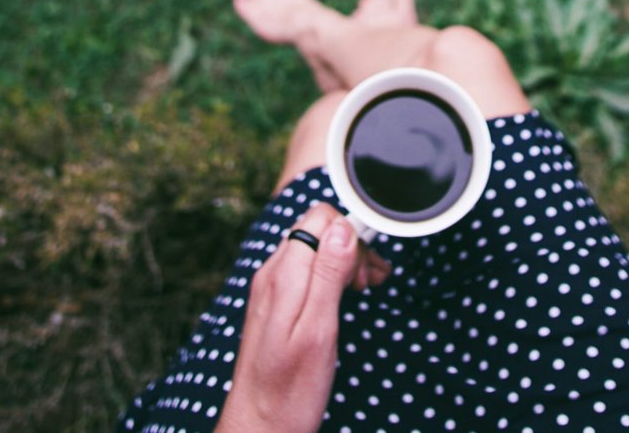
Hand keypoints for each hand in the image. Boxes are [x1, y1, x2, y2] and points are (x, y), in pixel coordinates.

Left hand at [214, 203, 388, 432]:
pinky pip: (305, 270)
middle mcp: (272, 274)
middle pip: (317, 229)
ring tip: (365, 288)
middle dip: (351, 245)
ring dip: (344, 260)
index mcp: (283, 276)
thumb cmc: (289, 390)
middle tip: (371, 282)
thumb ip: (328, 275)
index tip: (368, 267)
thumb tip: (342, 228)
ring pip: (313, 249)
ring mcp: (270, 288)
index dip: (351, 232)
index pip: (319, 217)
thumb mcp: (318, 331)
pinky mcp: (273, 303)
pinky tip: (345, 296)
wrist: (258, 425)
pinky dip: (330, 275)